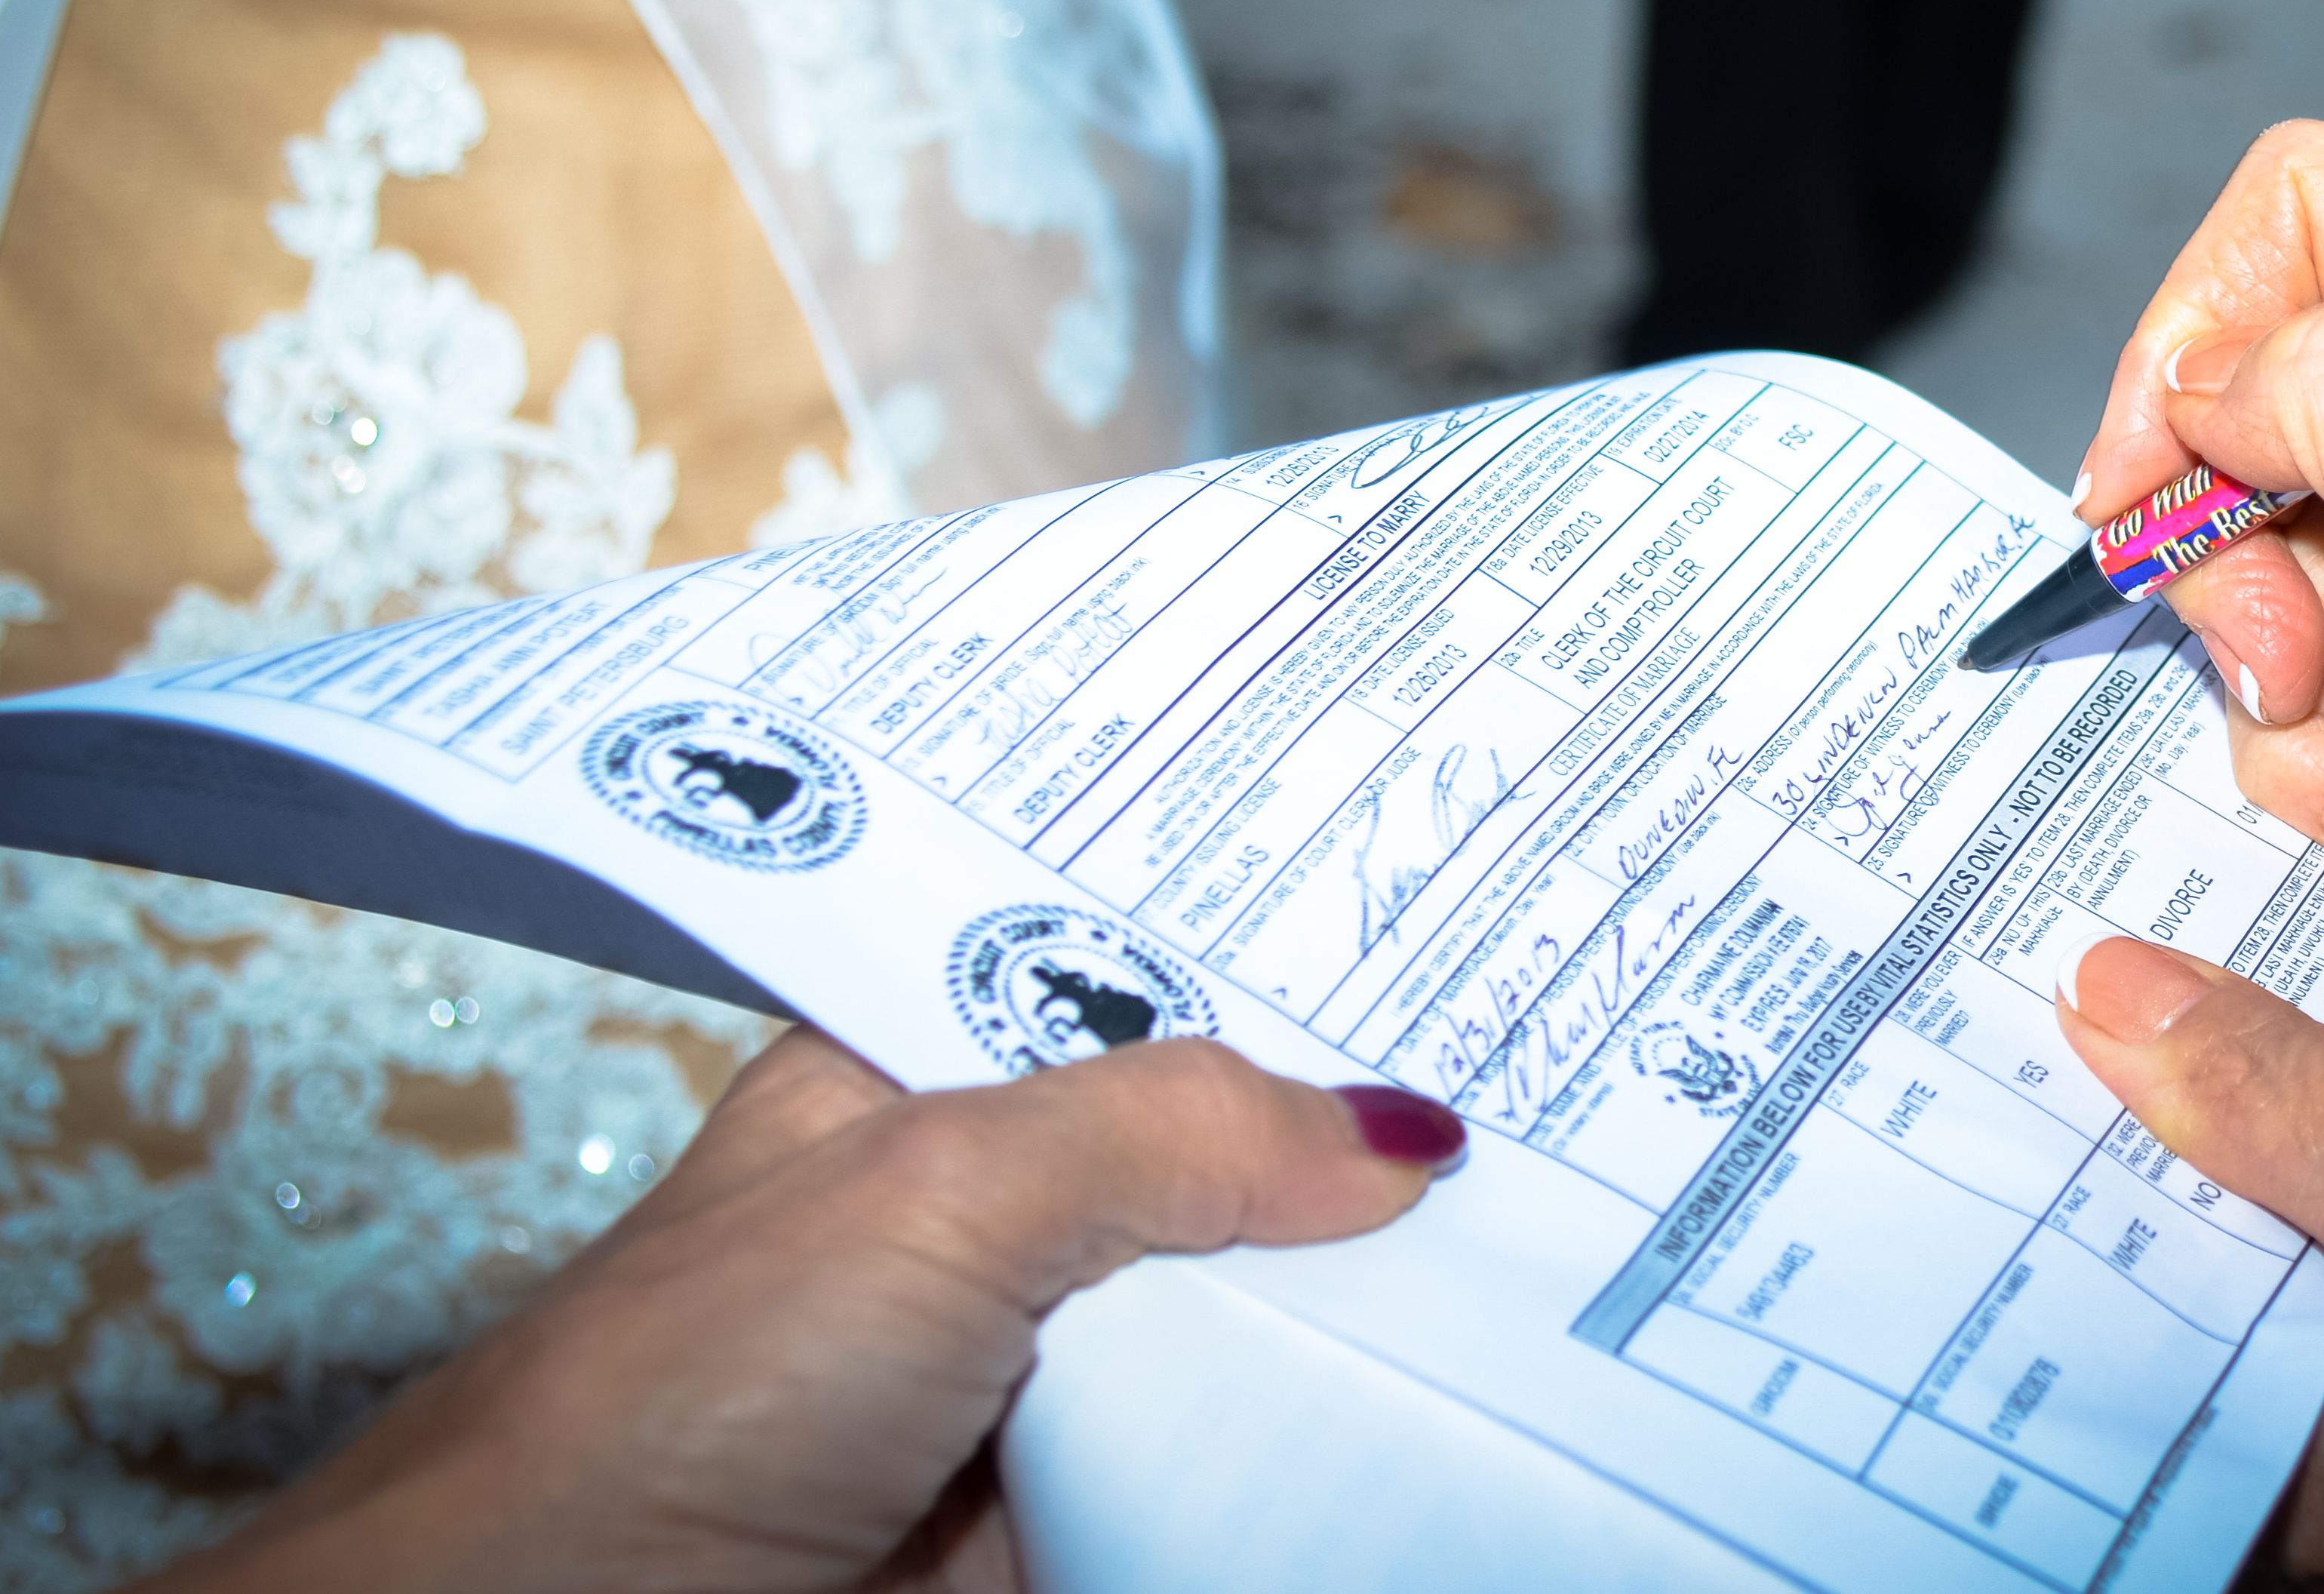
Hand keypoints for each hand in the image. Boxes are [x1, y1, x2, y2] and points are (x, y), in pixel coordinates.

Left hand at [133, 1030, 1461, 1592]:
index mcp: (926, 1070)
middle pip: (1215, 1139)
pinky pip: (1242, 1447)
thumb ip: (1169, 1133)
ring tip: (1556, 1213)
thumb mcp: (936, 1190)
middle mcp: (989, 1204)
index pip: (1135, 972)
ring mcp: (1039, 1362)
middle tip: (1548, 1058)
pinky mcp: (1080, 1500)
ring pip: (1247, 1301)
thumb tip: (1399, 1137)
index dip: (1274, 948)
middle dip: (1352, 1125)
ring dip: (1367, 1286)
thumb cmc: (683, 1390)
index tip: (1446, 908)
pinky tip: (1464, 1372)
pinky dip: (1333, 1427)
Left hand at [2058, 934, 2323, 1592]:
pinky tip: (2318, 1144)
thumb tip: (2103, 1003)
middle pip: (2165, 1344)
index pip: (2084, 1365)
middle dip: (2120, 1207)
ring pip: (2268, 1335)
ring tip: (2166, 1069)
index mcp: (2284, 1490)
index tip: (1975, 1125)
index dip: (2023, 1242)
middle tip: (2070, 1061)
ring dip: (2225, 1215)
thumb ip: (2267, 1099)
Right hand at [2071, 120, 2323, 1256]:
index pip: (2307, 213)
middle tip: (2278, 659)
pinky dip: (2298, 737)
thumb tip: (2206, 381)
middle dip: (2234, 542)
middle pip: (2253, 382)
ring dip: (2267, 666)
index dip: (2198, 334)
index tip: (2147, 478)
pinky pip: (2278, 639)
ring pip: (2246, 524)